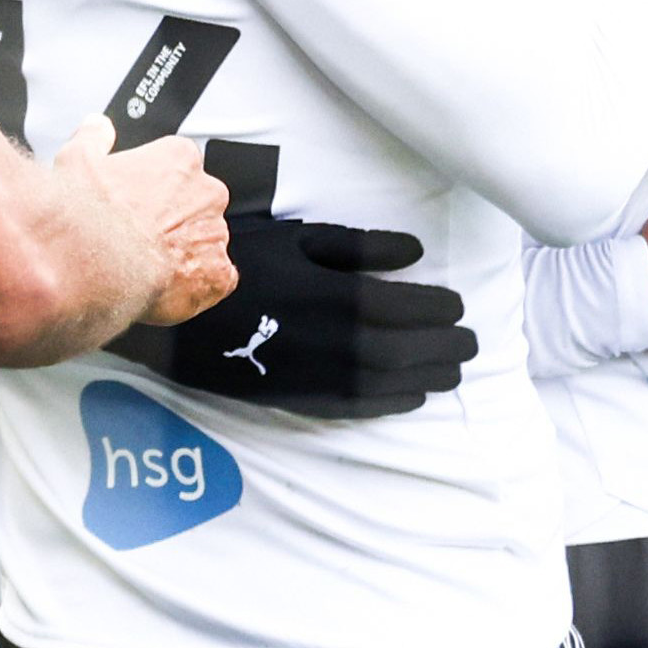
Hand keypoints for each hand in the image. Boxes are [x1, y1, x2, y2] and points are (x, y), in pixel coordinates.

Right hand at [60, 118, 232, 325]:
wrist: (92, 266)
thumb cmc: (88, 215)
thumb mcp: (77, 160)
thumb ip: (93, 137)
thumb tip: (97, 127)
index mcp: (179, 159)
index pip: (178, 166)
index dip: (154, 187)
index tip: (136, 201)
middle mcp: (206, 193)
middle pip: (196, 205)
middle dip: (172, 221)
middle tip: (138, 236)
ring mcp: (214, 235)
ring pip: (205, 243)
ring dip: (182, 254)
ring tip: (145, 268)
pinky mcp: (217, 275)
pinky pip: (215, 280)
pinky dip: (195, 287)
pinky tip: (166, 288)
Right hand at [108, 215, 477, 418]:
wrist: (176, 317)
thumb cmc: (238, 264)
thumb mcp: (297, 240)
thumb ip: (360, 247)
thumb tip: (414, 253)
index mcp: (341, 296)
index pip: (411, 308)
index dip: (441, 308)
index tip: (459, 305)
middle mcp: (339, 344)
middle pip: (410, 350)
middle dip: (446, 347)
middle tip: (471, 343)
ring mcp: (321, 377)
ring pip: (392, 382)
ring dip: (430, 376)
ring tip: (453, 371)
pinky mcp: (302, 399)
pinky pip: (361, 407)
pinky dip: (394, 402)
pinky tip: (412, 395)